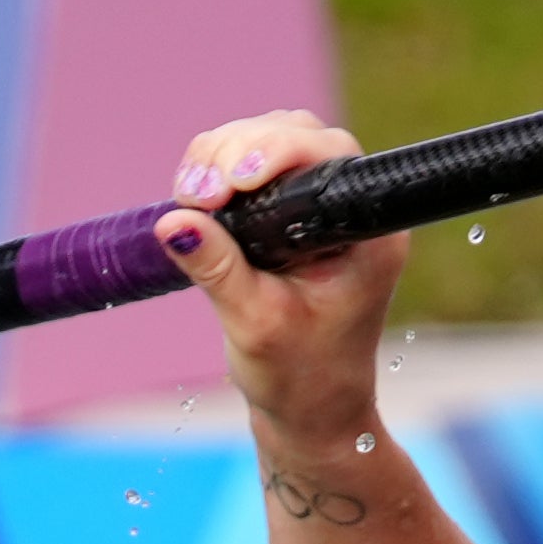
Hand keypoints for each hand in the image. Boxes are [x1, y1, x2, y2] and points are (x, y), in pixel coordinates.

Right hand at [157, 112, 408, 451]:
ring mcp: (324, 206)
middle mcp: (354, 211)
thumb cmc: (299, 377)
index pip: (328, 157)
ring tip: (191, 197)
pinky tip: (196, 199)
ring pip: (271, 140)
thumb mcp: (254, 325)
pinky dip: (219, 169)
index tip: (230, 183)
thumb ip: (219, 270)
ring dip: (221, 156)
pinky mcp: (293, 210)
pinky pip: (255, 162)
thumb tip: (173, 222)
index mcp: (369, 235)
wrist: (310, 409)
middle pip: (296, 134)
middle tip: (197, 194)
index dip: (275, 151)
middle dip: (236, 151)